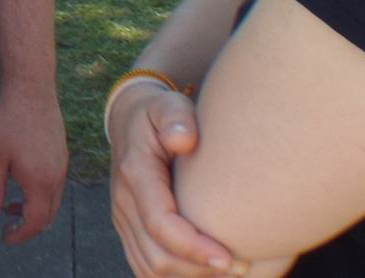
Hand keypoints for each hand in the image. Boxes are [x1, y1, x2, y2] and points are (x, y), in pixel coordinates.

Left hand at [0, 79, 68, 243]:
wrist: (30, 86)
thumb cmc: (10, 119)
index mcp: (41, 182)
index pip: (34, 222)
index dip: (20, 235)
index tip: (5, 237)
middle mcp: (57, 177)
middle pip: (47, 215)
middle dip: (28, 225)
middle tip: (8, 225)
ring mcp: (62, 163)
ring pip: (52, 199)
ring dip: (34, 207)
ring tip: (10, 203)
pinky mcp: (61, 151)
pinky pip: (54, 183)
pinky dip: (40, 192)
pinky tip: (22, 179)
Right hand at [108, 83, 236, 277]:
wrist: (129, 121)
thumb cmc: (160, 115)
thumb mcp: (168, 105)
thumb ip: (176, 117)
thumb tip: (184, 138)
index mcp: (136, 173)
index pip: (159, 223)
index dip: (193, 247)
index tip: (229, 258)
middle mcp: (124, 201)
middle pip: (156, 256)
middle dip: (198, 270)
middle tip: (241, 267)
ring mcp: (123, 219)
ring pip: (149, 268)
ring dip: (188, 276)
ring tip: (226, 269)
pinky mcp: (128, 230)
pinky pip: (144, 267)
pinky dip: (175, 276)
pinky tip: (204, 269)